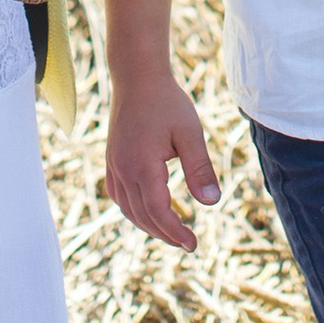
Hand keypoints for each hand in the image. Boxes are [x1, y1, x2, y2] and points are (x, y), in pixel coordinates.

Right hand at [105, 71, 221, 250]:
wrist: (137, 77)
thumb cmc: (167, 102)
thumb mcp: (190, 134)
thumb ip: (200, 169)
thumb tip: (211, 203)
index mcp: (142, 166)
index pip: (158, 212)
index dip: (175, 232)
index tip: (193, 244)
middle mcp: (123, 170)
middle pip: (142, 216)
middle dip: (165, 234)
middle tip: (188, 242)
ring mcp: (114, 165)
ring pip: (128, 209)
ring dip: (149, 225)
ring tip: (171, 231)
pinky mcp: (112, 159)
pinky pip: (118, 195)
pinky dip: (133, 210)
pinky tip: (148, 210)